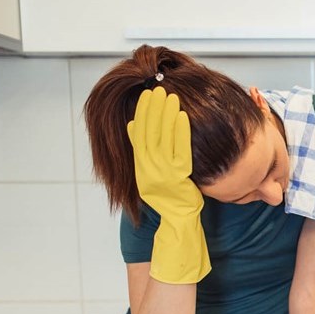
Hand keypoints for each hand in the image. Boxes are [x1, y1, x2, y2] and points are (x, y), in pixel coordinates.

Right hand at [126, 86, 210, 283]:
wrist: (178, 223)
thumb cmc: (170, 197)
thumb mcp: (151, 174)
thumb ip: (143, 152)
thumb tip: (132, 126)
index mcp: (140, 167)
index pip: (138, 134)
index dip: (142, 114)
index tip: (146, 96)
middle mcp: (147, 170)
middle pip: (148, 133)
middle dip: (152, 110)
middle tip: (157, 89)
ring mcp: (162, 174)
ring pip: (162, 139)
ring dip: (165, 116)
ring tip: (169, 97)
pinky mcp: (178, 178)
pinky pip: (179, 150)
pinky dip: (179, 133)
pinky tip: (182, 117)